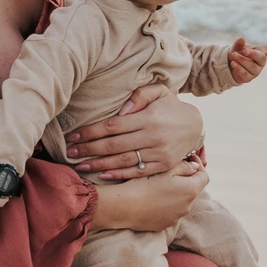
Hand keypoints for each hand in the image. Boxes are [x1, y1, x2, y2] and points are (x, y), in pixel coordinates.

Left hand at [63, 83, 203, 181]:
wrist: (197, 126)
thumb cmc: (171, 106)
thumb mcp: (159, 92)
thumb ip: (139, 96)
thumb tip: (121, 110)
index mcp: (148, 117)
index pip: (113, 126)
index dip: (91, 132)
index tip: (73, 136)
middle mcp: (153, 136)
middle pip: (114, 145)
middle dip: (89, 149)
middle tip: (69, 152)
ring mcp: (158, 153)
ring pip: (123, 161)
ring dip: (99, 164)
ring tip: (80, 166)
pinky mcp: (163, 166)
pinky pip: (137, 172)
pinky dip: (119, 174)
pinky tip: (103, 174)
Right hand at [92, 159, 209, 231]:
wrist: (123, 206)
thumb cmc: (143, 184)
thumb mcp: (164, 169)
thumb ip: (183, 166)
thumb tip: (195, 166)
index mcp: (190, 190)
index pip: (204, 176)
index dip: (197, 166)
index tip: (187, 159)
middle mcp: (187, 206)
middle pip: (192, 189)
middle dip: (185, 180)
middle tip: (170, 170)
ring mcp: (177, 217)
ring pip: (181, 202)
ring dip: (175, 193)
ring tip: (157, 185)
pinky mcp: (165, 225)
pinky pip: (170, 212)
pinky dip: (165, 205)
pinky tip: (151, 198)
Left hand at [228, 37, 266, 83]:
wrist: (228, 65)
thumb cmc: (237, 53)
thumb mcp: (237, 47)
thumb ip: (239, 44)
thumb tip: (241, 38)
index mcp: (261, 52)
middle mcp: (260, 62)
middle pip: (261, 58)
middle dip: (253, 54)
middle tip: (244, 50)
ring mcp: (256, 71)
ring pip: (251, 66)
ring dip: (241, 60)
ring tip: (233, 56)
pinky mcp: (249, 78)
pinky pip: (245, 73)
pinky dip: (238, 68)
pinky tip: (233, 64)